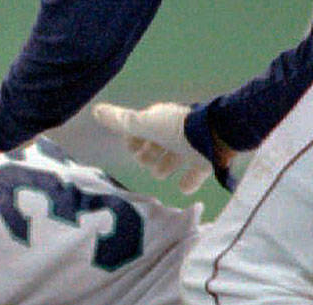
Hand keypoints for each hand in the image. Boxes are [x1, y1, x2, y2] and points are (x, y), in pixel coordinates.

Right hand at [93, 101, 231, 193]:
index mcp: (158, 121)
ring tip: (163, 173)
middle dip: (148, 156)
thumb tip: (95, 110)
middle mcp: (173, 132)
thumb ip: (120, 121)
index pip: (138, 134)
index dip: (133, 143)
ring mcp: (190, 146)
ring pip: (172, 161)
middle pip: (154, 149)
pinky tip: (183, 186)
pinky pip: (194, 174)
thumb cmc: (176, 129)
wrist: (216, 136)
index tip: (134, 148)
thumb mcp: (144, 124)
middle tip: (150, 160)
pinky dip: (188, 181)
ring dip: (165, 167)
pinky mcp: (206, 160)